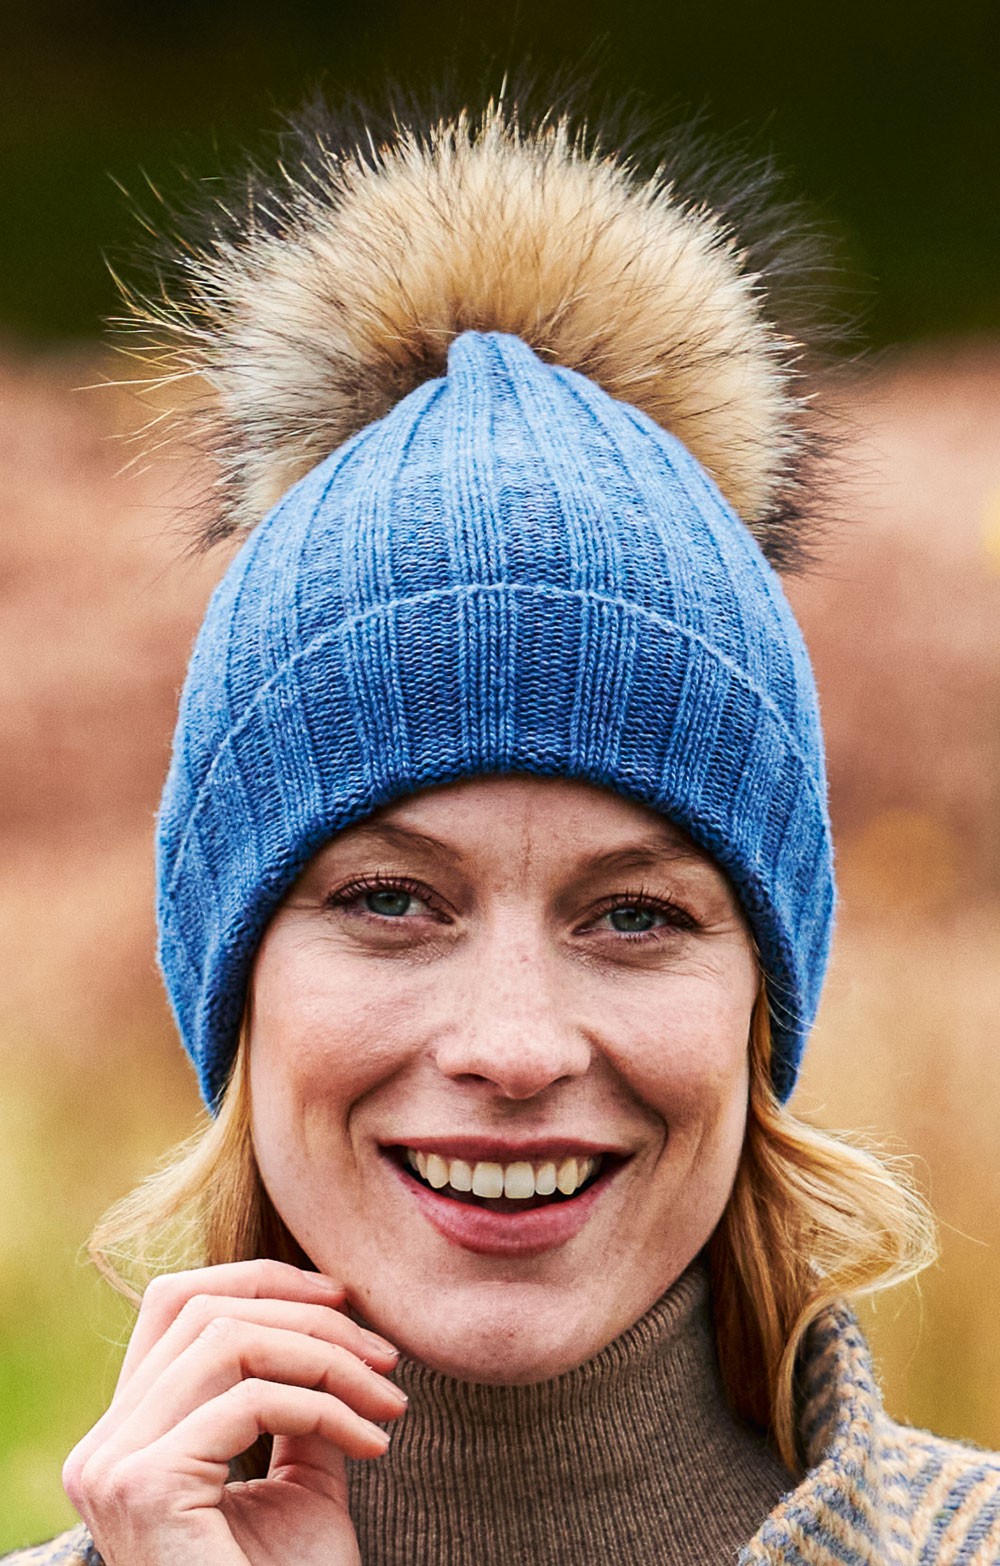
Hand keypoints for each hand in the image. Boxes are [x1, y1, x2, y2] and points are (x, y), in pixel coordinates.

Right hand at [62, 1259, 405, 1565]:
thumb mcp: (298, 1478)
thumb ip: (299, 1402)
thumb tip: (334, 1325)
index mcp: (126, 1434)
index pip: (176, 1303)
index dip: (261, 1281)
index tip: (344, 1301)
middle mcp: (103, 1445)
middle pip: (205, 1310)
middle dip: (310, 1317)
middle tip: (386, 1355)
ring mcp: (114, 1465)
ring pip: (230, 1341)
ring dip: (328, 1357)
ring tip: (387, 1398)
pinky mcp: (146, 1485)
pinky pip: (253, 1401)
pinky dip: (328, 1407)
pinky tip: (375, 1443)